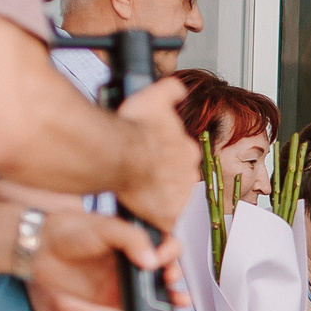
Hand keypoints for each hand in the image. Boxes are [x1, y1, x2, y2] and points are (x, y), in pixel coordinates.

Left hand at [27, 211, 184, 310]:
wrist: (42, 250)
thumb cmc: (70, 231)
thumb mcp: (105, 227)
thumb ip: (131, 239)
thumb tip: (151, 260)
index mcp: (136, 236)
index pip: (166, 242)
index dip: (170, 250)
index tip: (160, 257)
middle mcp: (135, 257)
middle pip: (167, 266)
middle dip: (175, 272)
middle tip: (169, 276)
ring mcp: (127, 279)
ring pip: (159, 288)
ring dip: (174, 293)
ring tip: (178, 298)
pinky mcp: (117, 298)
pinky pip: (141, 307)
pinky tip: (167, 310)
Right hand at [113, 77, 201, 236]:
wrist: (122, 153)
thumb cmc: (134, 128)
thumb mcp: (153, 97)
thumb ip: (169, 90)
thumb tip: (177, 88)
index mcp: (187, 149)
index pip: (182, 155)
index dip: (165, 157)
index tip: (152, 156)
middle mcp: (188, 173)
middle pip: (178, 179)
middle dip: (163, 178)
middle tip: (142, 175)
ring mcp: (180, 196)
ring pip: (172, 200)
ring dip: (158, 198)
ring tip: (138, 191)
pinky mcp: (167, 215)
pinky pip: (165, 222)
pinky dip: (156, 219)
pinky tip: (143, 214)